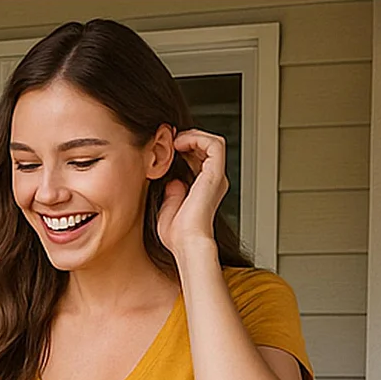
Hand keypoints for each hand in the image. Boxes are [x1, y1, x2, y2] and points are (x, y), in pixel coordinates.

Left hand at [156, 128, 229, 260]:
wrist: (186, 242)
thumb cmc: (177, 234)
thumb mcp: (168, 208)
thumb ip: (171, 193)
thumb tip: (172, 181)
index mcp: (203, 189)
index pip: (197, 158)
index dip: (183, 148)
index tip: (164, 148)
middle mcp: (213, 181)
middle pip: (206, 148)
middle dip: (187, 139)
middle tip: (167, 140)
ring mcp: (216, 177)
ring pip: (213, 142)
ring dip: (192, 136)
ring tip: (174, 141)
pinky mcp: (215, 174)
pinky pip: (214, 144)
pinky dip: (197, 138)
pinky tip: (179, 144)